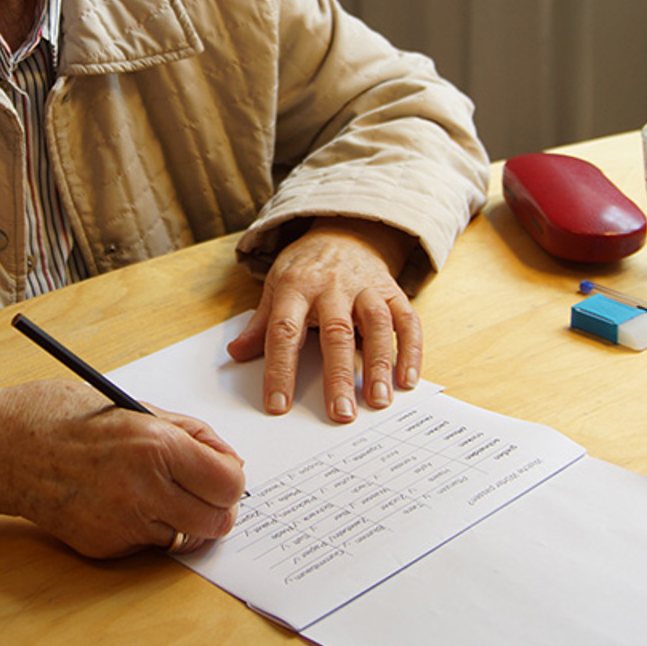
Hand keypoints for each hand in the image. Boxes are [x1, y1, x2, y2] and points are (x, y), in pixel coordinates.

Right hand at [0, 380, 246, 558]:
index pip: (230, 481)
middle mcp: (144, 489)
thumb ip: (184, 432)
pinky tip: (118, 501)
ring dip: (181, 519)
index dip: (231, 478)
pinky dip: (145, 527)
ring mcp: (123, 523)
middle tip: (199, 490)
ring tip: (156, 492)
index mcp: (156, 445)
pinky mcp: (103, 546)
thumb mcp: (131, 407)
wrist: (2, 448)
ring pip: (185, 536)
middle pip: (218, 520)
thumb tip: (224, 457)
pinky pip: (147, 543)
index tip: (221, 472)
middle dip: (215, 506)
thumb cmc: (63, 416)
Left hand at [226, 217, 420, 422]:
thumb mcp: (276, 288)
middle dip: (339, 376)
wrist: (342, 231)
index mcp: (296, 287)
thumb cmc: (306, 268)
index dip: (280, 369)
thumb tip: (236, 355)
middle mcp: (332, 287)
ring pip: (377, 325)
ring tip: (378, 401)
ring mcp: (366, 288)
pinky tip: (407, 378)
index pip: (284, 331)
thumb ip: (261, 325)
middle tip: (341, 414)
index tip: (278, 405)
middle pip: (336, 333)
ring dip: (379, 364)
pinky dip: (410, 349)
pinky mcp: (392, 291)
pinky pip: (407, 320)